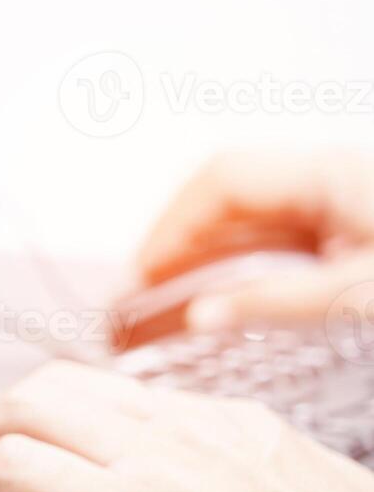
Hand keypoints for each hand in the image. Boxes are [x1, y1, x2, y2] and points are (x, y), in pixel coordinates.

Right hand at [137, 149, 373, 331]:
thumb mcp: (360, 291)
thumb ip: (282, 302)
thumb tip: (201, 317)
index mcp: (328, 174)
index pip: (225, 181)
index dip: (173, 225)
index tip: (144, 272)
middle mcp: (321, 177)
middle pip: (222, 194)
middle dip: (174, 238)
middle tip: (141, 287)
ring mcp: (327, 200)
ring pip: (238, 218)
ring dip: (195, 254)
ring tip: (159, 294)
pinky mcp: (332, 227)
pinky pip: (262, 238)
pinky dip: (226, 264)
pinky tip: (205, 291)